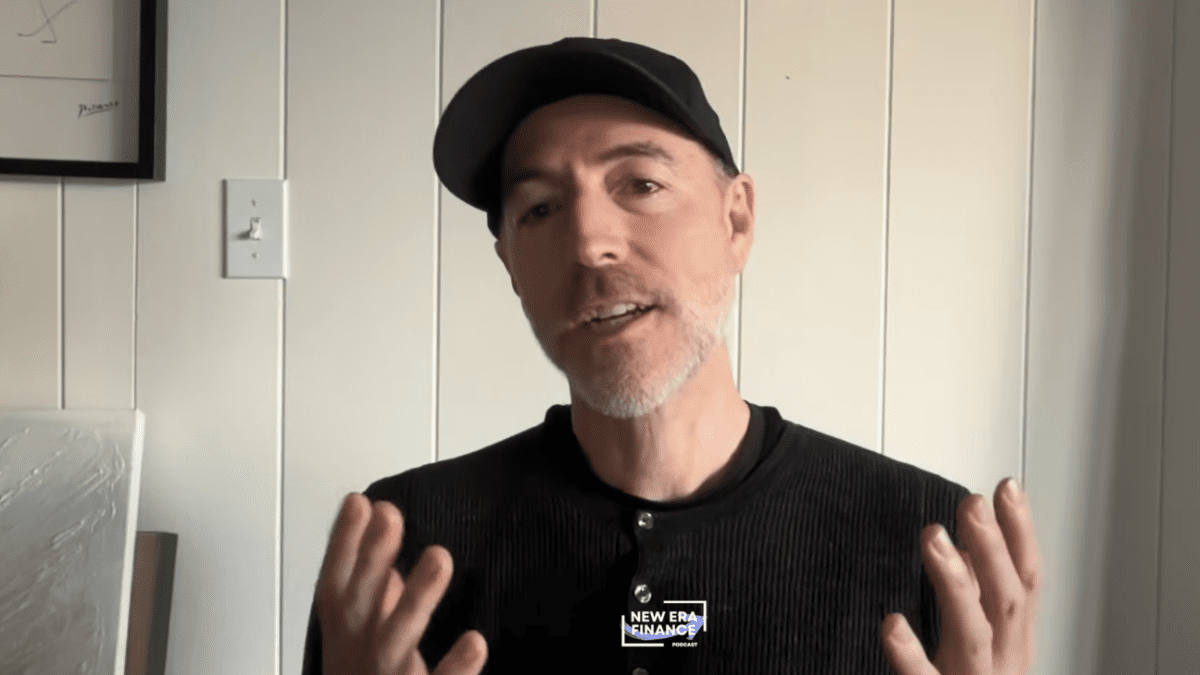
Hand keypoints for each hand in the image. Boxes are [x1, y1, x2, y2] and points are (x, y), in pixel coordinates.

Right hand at [316, 493, 487, 674]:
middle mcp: (360, 660)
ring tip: (439, 557)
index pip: (336, 588)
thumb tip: (385, 548)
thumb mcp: (366, 642)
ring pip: (395, 643)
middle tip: (391, 514)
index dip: (343, 546)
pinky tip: (476, 642)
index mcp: (346, 641)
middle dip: (372, 560)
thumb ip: (377, 596)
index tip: (359, 501)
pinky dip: (454, 670)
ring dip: (415, 600)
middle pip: (360, 606)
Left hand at [882, 478, 1040, 674]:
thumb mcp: (973, 639)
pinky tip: (892, 623)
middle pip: (1006, 604)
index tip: (1006, 486)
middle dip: (993, 549)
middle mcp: (1001, 667)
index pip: (1024, 582)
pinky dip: (912, 655)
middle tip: (969, 502)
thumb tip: (971, 539)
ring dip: (956, 584)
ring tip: (933, 538)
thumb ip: (972, 593)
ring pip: (974, 637)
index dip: (1020, 534)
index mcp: (1010, 646)